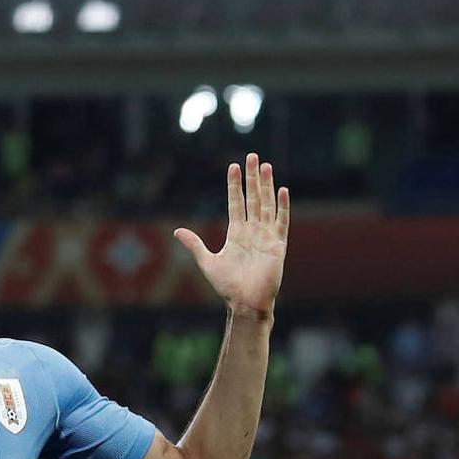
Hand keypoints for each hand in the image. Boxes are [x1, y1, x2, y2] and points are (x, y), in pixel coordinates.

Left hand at [174, 153, 289, 319]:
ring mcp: (266, 236)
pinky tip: (282, 191)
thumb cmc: (227, 285)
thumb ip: (194, 244)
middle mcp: (252, 231)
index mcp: (236, 233)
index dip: (234, 185)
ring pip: (266, 205)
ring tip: (265, 166)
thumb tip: (176, 231)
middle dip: (252, 178)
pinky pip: (281, 222)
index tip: (233, 166)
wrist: (245, 302)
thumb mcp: (207, 261)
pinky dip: (282, 207)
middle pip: (252, 198)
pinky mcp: (277, 245)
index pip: (236, 203)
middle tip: (252, 157)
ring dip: (266, 185)